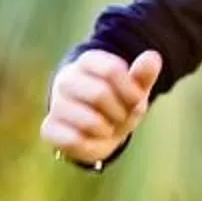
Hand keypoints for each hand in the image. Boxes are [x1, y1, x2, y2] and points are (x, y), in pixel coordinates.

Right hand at [41, 49, 161, 164]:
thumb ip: (143, 75)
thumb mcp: (135, 90)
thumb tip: (153, 56)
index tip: (135, 100)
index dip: (131, 91)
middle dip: (119, 112)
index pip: (112, 70)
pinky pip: (72, 140)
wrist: (98, 130)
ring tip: (106, 128)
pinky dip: (90, 144)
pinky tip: (90, 139)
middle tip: (121, 116)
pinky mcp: (49, 128)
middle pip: (100, 94)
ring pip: (88, 120)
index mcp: (88, 62)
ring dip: (107, 130)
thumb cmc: (118, 105)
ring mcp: (56, 103)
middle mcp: (67, 78)